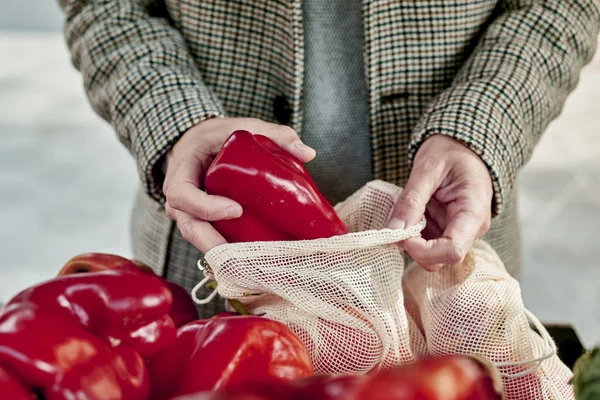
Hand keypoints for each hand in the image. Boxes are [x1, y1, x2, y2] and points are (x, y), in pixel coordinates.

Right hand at [163, 117, 315, 252]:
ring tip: (250, 268)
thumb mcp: (242, 126)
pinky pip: (209, 240)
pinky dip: (226, 253)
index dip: (206, 206)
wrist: (197, 144)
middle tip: (242, 257)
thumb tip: (308, 153)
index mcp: (182, 170)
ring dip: (222, 255)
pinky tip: (250, 264)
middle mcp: (179, 198)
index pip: (183, 194)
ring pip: (198, 239)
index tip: (236, 210)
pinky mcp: (201, 223)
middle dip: (213, 244)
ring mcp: (188, 214)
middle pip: (189, 227)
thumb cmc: (218, 136)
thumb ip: (275, 135)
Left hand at [388, 135, 492, 270]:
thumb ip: (411, 200)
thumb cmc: (450, 151)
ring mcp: (459, 231)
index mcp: (473, 212)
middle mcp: (470, 229)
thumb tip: (394, 229)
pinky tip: (408, 215)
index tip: (400, 234)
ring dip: (411, 242)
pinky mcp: (446, 230)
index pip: (452, 251)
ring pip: (432, 255)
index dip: (423, 250)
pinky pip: (427, 243)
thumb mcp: (427, 168)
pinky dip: (411, 235)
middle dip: (414, 248)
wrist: (462, 145)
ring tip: (405, 213)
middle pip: (441, 258)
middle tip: (396, 223)